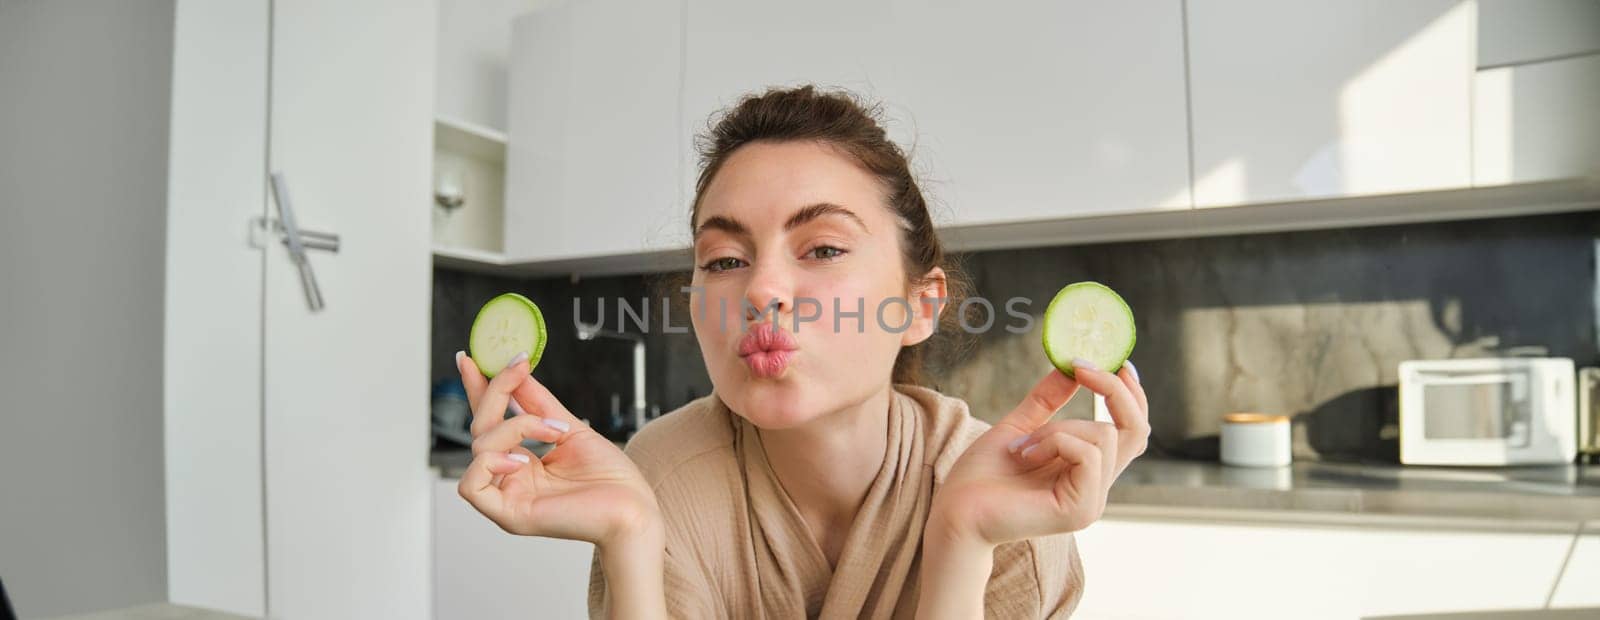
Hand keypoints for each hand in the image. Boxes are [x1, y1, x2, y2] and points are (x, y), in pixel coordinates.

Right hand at [455, 351, 661, 546]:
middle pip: (480, 428)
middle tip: (517, 368)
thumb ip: (539, 404)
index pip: (489, 422)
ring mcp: (507, 497)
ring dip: (513, 427)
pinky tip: (519, 458)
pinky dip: (490, 463)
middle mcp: (510, 479)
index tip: (469, 359)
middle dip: (496, 392)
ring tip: (551, 431)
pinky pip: (471, 486)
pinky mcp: (510, 515)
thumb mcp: (570, 429)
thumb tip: (517, 371)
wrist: (634, 509)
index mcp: (521, 462)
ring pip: (479, 448)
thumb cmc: (610, 478)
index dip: (477, 391)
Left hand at [928, 359, 1148, 547]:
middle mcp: (1097, 486)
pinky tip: (1025, 456)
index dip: (1130, 394)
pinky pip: (1087, 454)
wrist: (955, 512)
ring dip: (1058, 427)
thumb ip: (1047, 401)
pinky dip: (1054, 442)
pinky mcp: (1081, 510)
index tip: (1114, 362)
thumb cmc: (981, 476)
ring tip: (1022, 446)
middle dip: (1114, 390)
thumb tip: (1073, 366)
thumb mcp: (1018, 426)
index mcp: (1087, 469)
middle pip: (1137, 430)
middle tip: (1081, 367)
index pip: (1132, 430)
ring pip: (1104, 435)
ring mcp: (1092, 501)